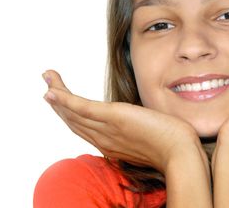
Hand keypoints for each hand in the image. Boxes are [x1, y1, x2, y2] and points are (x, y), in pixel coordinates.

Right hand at [42, 71, 205, 173]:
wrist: (181, 152)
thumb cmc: (172, 143)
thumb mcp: (150, 132)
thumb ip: (140, 126)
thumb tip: (143, 117)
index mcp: (111, 143)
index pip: (84, 127)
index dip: (69, 112)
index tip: (62, 98)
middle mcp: (104, 139)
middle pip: (73, 120)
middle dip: (58, 102)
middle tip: (48, 84)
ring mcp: (107, 130)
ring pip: (73, 113)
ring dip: (57, 94)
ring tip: (47, 77)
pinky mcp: (114, 118)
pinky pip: (82, 109)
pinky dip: (65, 100)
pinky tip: (53, 90)